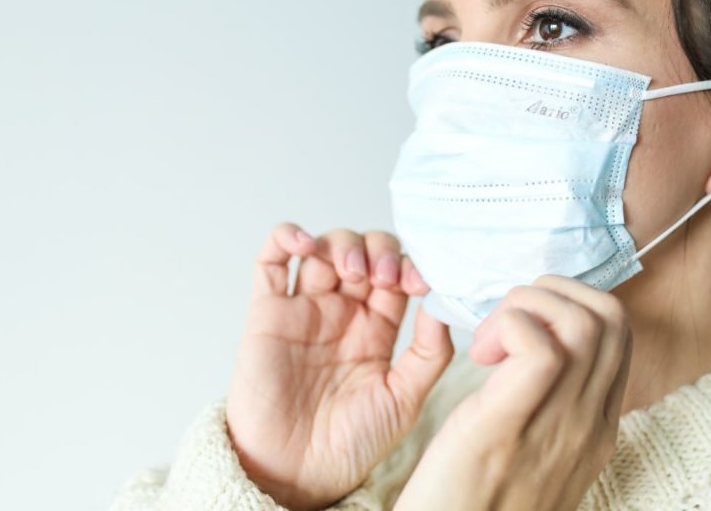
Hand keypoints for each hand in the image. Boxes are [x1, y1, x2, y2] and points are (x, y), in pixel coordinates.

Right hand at [225, 223, 450, 510]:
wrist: (298, 473)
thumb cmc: (352, 442)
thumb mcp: (406, 399)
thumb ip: (430, 353)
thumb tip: (442, 304)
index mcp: (378, 327)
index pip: (398, 273)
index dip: (409, 266)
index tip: (418, 282)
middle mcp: (343, 311)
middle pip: (365, 250)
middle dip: (379, 250)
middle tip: (382, 276)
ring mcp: (305, 308)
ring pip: (325, 247)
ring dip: (342, 243)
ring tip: (353, 270)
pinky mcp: (268, 312)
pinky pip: (271, 260)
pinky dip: (286, 237)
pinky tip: (306, 244)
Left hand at [392, 275, 632, 510]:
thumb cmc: (476, 502)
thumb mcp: (534, 453)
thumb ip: (551, 407)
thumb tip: (535, 349)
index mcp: (597, 428)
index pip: (619, 335)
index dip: (572, 305)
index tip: (526, 322)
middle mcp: (589, 425)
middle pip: (610, 317)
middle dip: (554, 292)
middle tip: (507, 320)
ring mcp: (558, 428)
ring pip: (583, 322)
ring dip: (529, 305)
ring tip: (491, 337)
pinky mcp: (508, 426)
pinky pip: (539, 348)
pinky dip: (511, 326)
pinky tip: (481, 353)